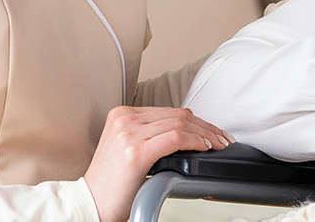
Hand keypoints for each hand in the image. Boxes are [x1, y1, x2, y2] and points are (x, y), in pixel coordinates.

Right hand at [83, 106, 230, 221]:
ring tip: (219, 145)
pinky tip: (204, 148)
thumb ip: (149, 135)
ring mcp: (129, 133)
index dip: (196, 120)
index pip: (168, 111)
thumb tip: (184, 132)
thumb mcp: (127, 149)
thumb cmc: (110, 184)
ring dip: (206, 134)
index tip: (212, 132)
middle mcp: (124, 119)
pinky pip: (176, 138)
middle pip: (177, 115)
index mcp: (121, 115)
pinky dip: (195, 141)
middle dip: (206, 126)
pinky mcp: (136, 151)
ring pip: (180, 124)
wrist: (91, 203)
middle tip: (223, 138)